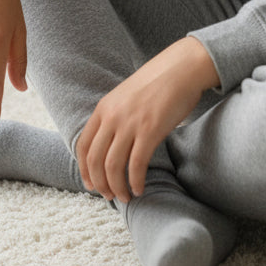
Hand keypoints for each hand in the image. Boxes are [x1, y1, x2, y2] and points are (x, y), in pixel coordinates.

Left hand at [77, 37, 217, 203]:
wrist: (182, 68)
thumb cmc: (158, 83)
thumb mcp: (126, 96)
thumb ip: (115, 115)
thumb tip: (112, 142)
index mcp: (104, 108)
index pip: (83, 146)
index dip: (85, 170)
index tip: (91, 184)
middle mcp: (113, 116)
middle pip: (95, 160)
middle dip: (100, 184)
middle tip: (109, 196)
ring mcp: (130, 123)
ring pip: (113, 167)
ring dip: (117, 188)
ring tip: (125, 197)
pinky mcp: (150, 130)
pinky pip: (136, 164)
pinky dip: (135, 181)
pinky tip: (140, 189)